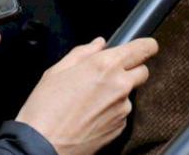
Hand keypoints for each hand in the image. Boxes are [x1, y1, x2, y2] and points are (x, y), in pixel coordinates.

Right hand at [16, 37, 158, 154]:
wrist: (42, 146)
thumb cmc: (45, 109)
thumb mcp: (57, 71)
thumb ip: (83, 53)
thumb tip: (99, 44)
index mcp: (105, 65)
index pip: (144, 48)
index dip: (146, 46)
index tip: (144, 48)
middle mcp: (120, 85)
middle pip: (143, 71)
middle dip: (131, 70)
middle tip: (109, 75)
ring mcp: (122, 108)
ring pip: (130, 94)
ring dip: (118, 93)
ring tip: (90, 100)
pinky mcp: (120, 127)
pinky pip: (122, 113)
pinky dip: (112, 111)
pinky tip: (91, 115)